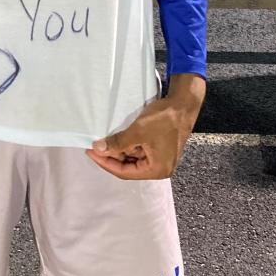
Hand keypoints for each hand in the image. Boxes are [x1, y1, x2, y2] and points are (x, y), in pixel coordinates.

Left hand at [86, 73, 205, 179]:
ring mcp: (161, 158)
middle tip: (95, 145)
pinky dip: (128, 145)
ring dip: (119, 150)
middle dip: (112, 156)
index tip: (91, 152)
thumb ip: (117, 143)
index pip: (125, 172)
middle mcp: (160, 168)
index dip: (105, 163)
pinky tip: (118, 137)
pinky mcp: (160, 148)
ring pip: (134, 158)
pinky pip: (140, 151)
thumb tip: (98, 149)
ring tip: (105, 140)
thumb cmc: (164, 119)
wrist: (184, 103)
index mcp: (157, 170)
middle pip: (129, 167)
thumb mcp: (138, 131)